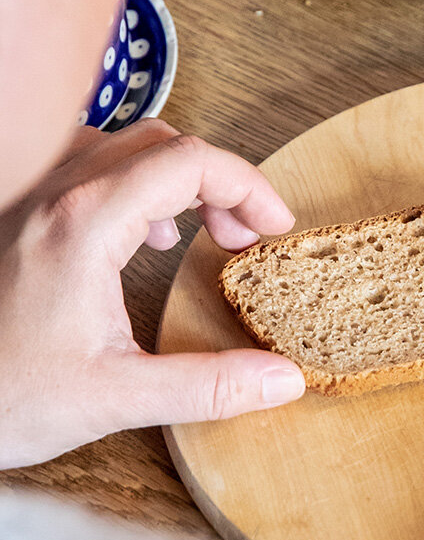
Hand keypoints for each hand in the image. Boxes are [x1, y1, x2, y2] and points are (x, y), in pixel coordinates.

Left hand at [0, 119, 305, 468]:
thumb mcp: (113, 397)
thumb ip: (207, 386)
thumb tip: (282, 380)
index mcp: (85, 224)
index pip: (192, 162)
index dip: (249, 187)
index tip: (273, 228)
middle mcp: (54, 193)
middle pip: (164, 142)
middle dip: (220, 182)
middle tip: (244, 235)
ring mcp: (30, 197)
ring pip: (124, 144)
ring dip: (176, 176)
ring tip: (200, 229)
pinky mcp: (16, 213)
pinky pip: (87, 162)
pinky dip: (133, 182)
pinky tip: (139, 234)